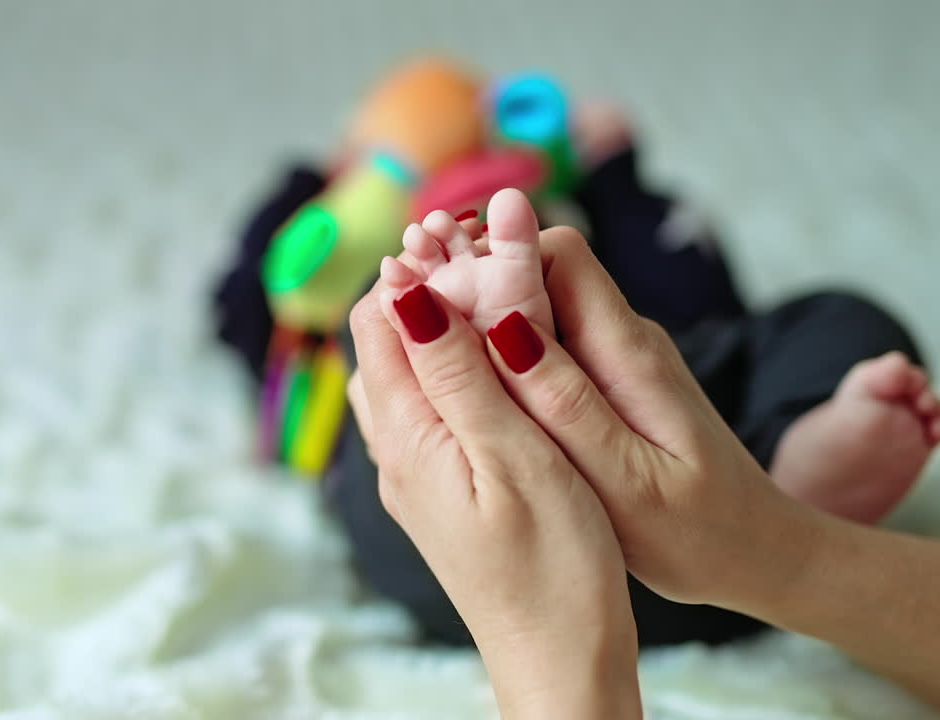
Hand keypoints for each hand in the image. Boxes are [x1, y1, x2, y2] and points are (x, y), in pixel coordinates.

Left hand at [348, 275, 640, 718]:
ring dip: (444, 331)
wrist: (560, 658)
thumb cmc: (555, 567)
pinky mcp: (441, 491)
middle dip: (430, 292)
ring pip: (408, 374)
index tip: (480, 245)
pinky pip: (430, 410)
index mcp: (406, 436)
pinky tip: (504, 372)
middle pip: (385, 341)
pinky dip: (457, 373)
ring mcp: (415, 473)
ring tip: (505, 307)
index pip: (379, 318)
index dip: (422, 270)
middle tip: (498, 265)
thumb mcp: (513, 457)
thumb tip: (406, 290)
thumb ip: (457, 373)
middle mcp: (395, 451)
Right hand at [456, 225, 805, 606]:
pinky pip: (549, 347)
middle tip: (405, 305)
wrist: (757, 558)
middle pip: (540, 271)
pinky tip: (470, 385)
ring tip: (424, 343)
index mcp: (628, 353)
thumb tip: (500, 324)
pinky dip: (504, 355)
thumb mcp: (622, 475)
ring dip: (482, 318)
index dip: (490, 257)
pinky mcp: (611, 387)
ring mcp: (617, 362)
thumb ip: (562, 400)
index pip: (556, 253)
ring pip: (539, 310)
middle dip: (472, 280)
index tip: (434, 287)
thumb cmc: (695, 531)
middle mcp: (623, 341)